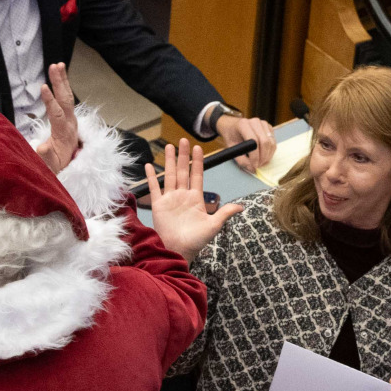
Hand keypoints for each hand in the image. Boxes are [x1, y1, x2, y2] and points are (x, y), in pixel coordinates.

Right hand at [33, 62, 78, 172]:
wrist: (67, 168)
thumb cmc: (55, 167)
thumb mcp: (49, 166)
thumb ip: (46, 157)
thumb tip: (42, 147)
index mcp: (64, 134)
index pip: (57, 115)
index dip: (50, 101)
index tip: (43, 87)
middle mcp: (70, 124)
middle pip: (66, 101)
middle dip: (59, 83)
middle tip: (53, 66)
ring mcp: (71, 119)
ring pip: (68, 97)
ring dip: (63, 80)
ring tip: (57, 64)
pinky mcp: (69, 117)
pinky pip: (67, 99)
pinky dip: (64, 85)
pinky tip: (60, 74)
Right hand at [143, 138, 242, 259]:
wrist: (179, 250)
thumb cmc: (196, 241)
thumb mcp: (214, 225)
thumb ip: (225, 213)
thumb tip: (241, 206)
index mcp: (196, 199)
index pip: (197, 175)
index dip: (197, 162)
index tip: (198, 148)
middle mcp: (182, 196)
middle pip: (182, 171)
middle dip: (183, 156)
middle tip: (183, 140)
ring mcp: (170, 199)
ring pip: (169, 175)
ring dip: (168, 161)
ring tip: (169, 147)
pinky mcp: (158, 205)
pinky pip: (154, 188)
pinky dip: (152, 177)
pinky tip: (149, 165)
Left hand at [212, 110, 277, 170]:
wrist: (233, 126)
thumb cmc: (231, 137)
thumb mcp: (231, 149)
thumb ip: (241, 160)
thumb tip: (253, 169)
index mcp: (243, 124)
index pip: (254, 141)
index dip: (255, 156)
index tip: (254, 165)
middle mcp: (255, 122)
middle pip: (265, 142)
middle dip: (263, 157)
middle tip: (258, 166)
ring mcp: (263, 124)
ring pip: (271, 143)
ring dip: (268, 156)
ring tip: (261, 163)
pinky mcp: (269, 128)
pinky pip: (273, 142)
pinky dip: (270, 152)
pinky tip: (264, 157)